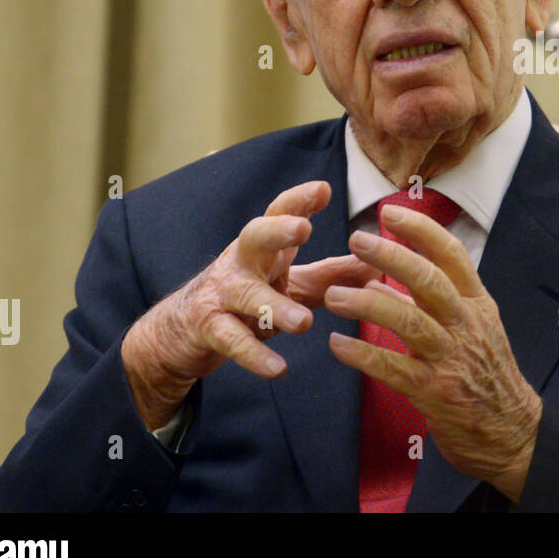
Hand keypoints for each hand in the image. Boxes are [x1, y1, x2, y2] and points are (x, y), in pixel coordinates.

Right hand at [121, 180, 373, 429]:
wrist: (180, 331)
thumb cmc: (247, 296)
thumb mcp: (291, 282)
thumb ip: (332, 275)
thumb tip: (378, 265)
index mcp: (265, 247)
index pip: (279, 214)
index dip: (299, 200)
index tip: (324, 189)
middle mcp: (241, 262)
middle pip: (255, 236)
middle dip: (277, 230)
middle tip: (303, 228)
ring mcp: (222, 294)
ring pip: (246, 295)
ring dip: (274, 307)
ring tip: (304, 323)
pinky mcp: (208, 328)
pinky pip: (232, 340)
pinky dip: (254, 355)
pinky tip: (277, 368)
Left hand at [326, 204, 542, 502]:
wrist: (512, 431)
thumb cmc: (488, 376)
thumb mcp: (475, 328)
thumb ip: (436, 303)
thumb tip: (385, 280)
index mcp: (477, 303)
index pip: (452, 255)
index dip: (420, 230)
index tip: (389, 212)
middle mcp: (466, 324)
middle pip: (428, 280)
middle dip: (391, 255)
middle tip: (357, 239)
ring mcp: (450, 358)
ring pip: (408, 320)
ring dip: (366, 304)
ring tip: (334, 295)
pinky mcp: (433, 392)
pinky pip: (392, 368)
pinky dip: (362, 355)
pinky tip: (337, 345)